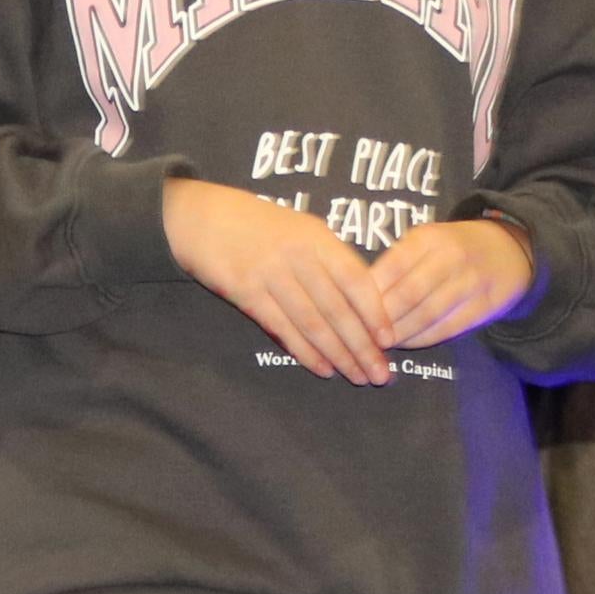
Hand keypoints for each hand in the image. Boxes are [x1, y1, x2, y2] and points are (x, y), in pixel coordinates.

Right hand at [162, 179, 392, 384]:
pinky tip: (323, 369)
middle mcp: (298, 256)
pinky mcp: (246, 293)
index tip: (391, 341)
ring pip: (313, 323)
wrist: (203, 216)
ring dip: (339, 355)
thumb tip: (364, 298)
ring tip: (358, 377)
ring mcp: (271, 275)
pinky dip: (305, 352)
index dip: (375, 313)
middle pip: (338, 309)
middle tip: (381, 374)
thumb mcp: (300, 229)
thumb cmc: (259, 224)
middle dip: (362, 346)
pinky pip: (283, 329)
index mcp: (317, 237)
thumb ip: (329, 259)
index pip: (356, 280)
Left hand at [372, 218, 534, 349]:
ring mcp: (470, 282)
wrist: (507, 250)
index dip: (369, 295)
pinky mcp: (484, 306)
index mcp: (428, 238)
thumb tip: (357, 296)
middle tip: (362, 336)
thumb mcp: (424, 243)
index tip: (351, 313)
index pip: (392, 268)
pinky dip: (424, 338)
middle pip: (409, 294)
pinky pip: (448, 327)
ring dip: (401, 333)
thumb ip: (395, 264)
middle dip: (382, 319)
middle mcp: (450, 257)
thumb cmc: (451, 248)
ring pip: (428, 314)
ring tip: (381, 345)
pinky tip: (407, 343)